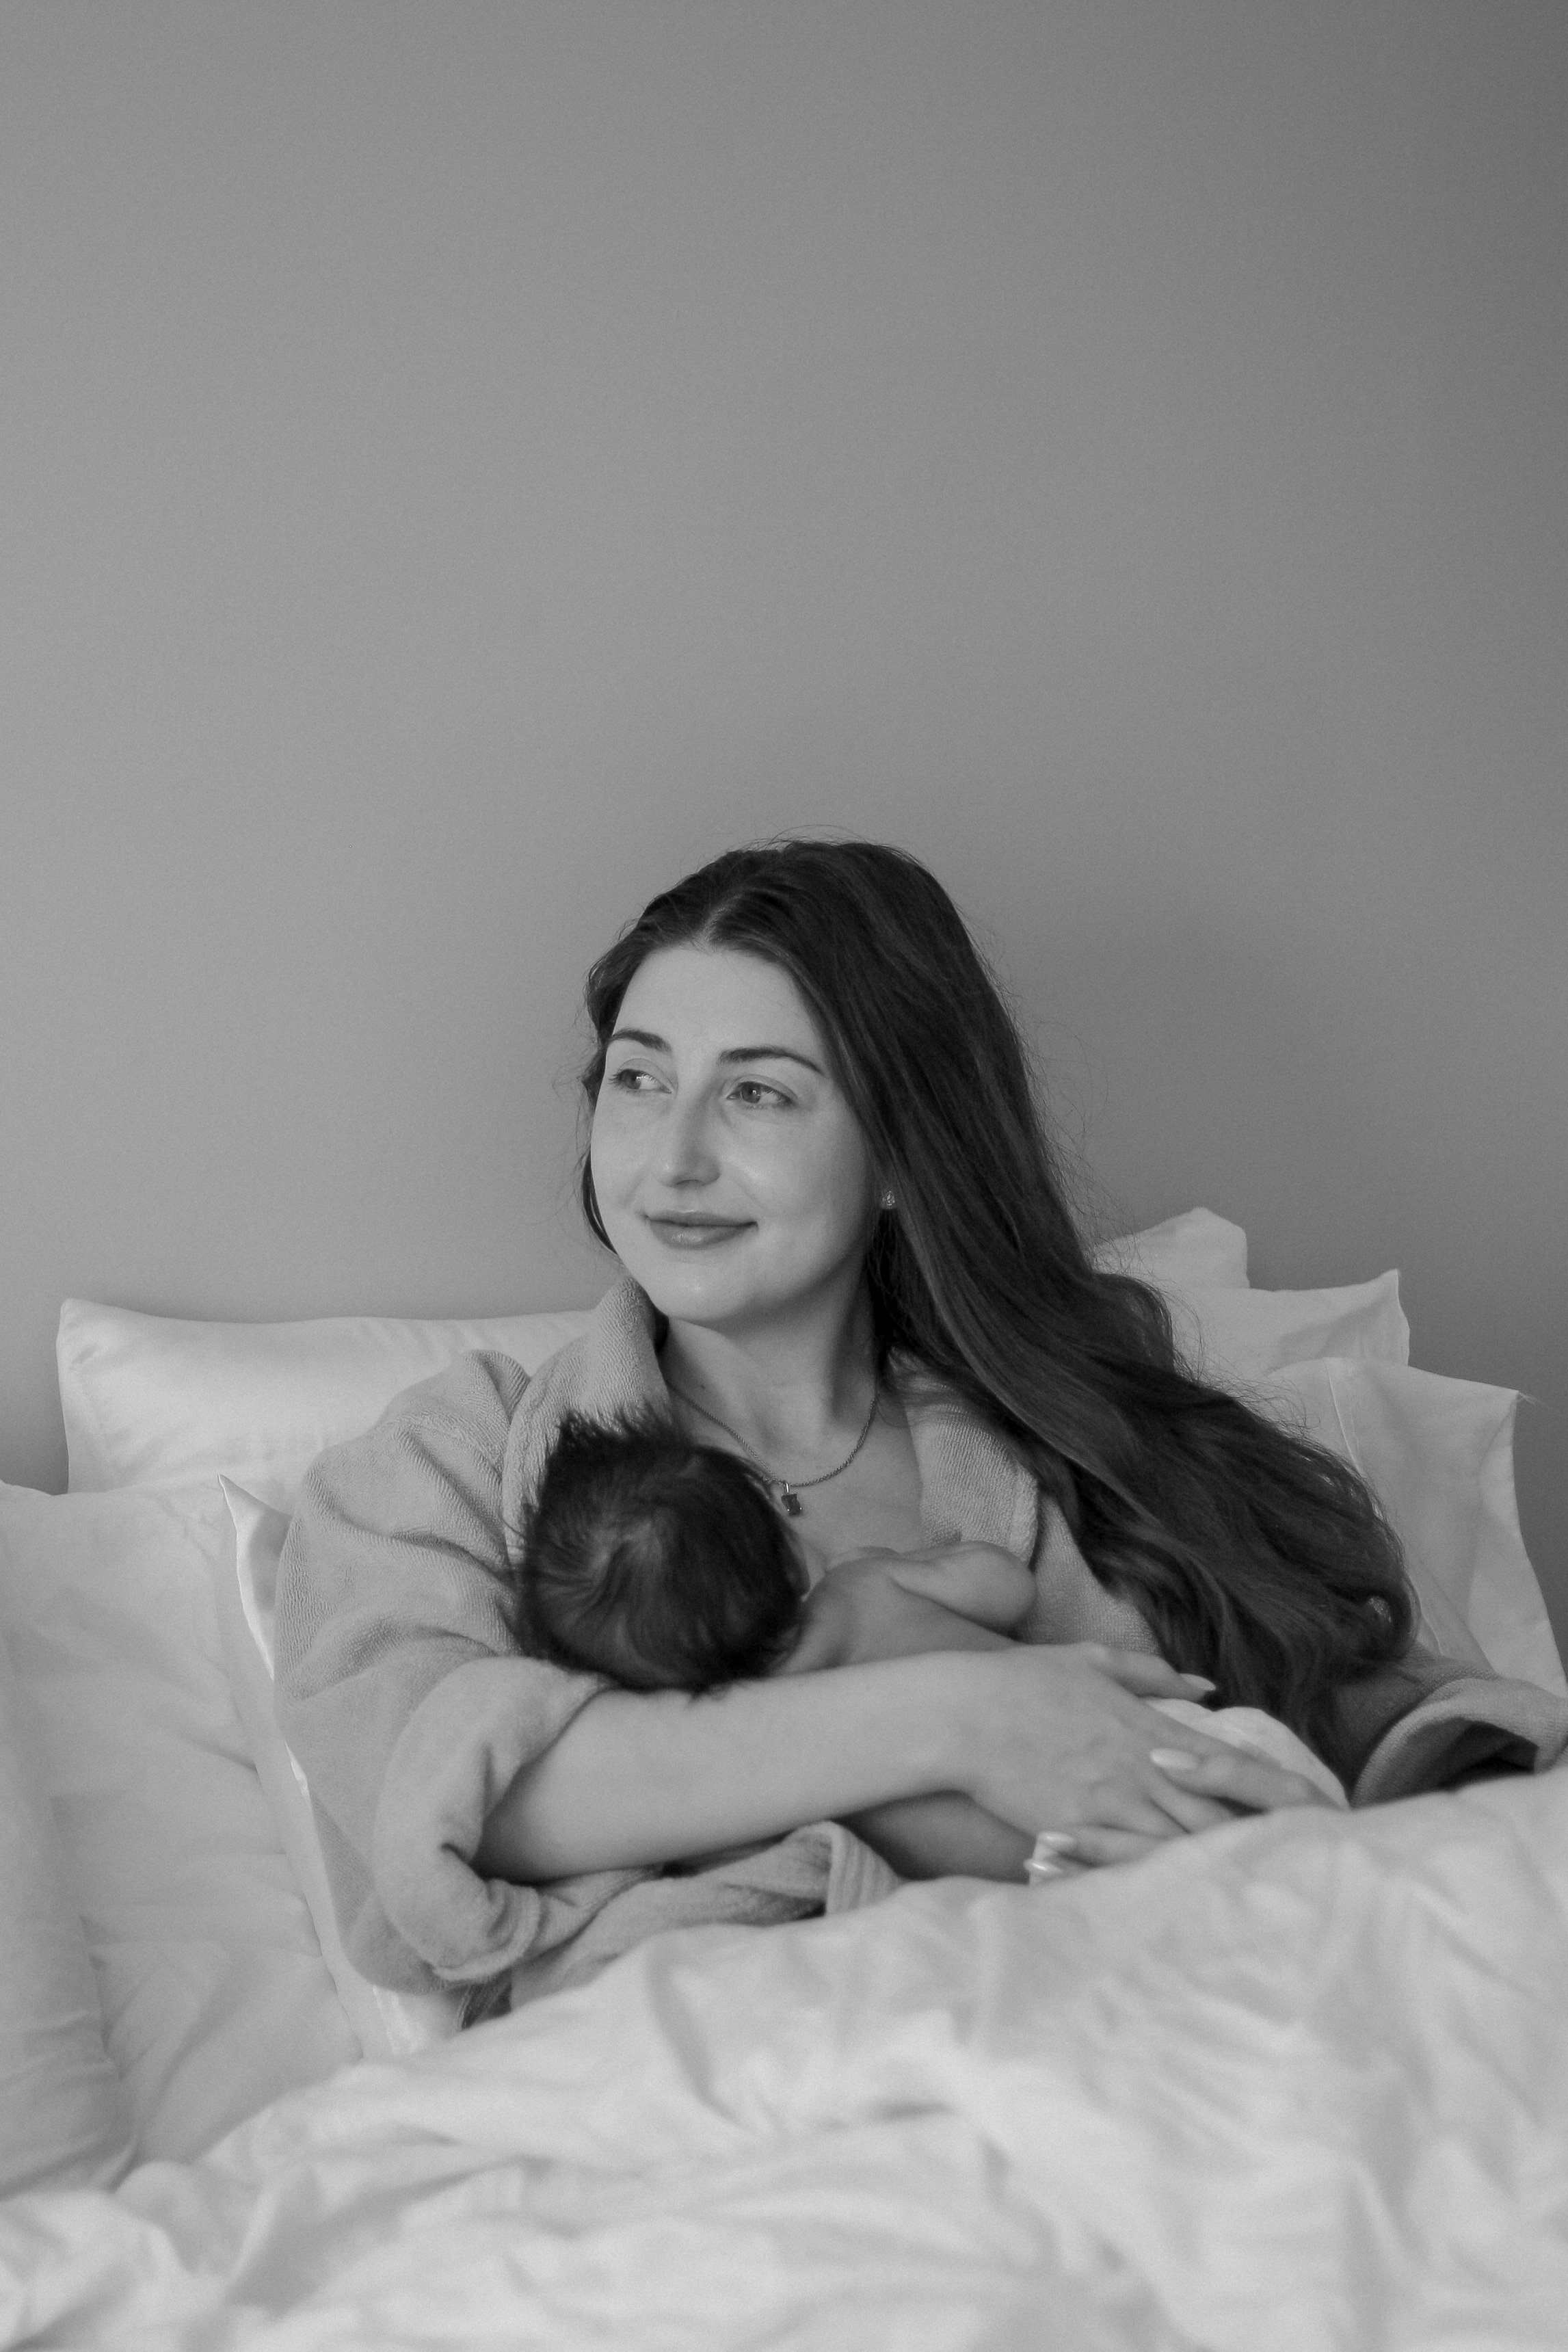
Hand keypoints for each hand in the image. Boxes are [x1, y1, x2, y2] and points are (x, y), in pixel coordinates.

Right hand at [936, 1643, 1333, 1864]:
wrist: (963, 1713)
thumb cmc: (1022, 1683)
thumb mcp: (1091, 1661)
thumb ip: (1153, 1674)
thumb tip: (1207, 1685)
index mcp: (1150, 1727)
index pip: (1227, 1764)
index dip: (1270, 1791)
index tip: (1306, 1813)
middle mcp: (1142, 1767)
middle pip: (1217, 1813)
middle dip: (1262, 1842)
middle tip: (1305, 1871)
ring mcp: (1112, 1801)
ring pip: (1180, 1845)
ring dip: (1219, 1871)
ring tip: (1262, 1901)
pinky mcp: (1080, 1829)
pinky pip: (1129, 1864)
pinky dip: (1160, 1886)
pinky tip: (1188, 1911)